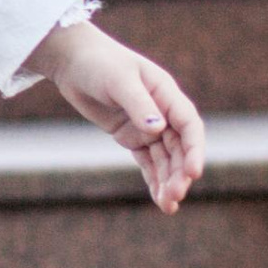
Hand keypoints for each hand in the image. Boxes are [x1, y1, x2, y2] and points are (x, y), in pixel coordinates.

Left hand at [31, 16, 205, 213]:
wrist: (73, 61)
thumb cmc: (98, 62)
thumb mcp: (119, 80)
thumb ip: (139, 104)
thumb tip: (158, 129)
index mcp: (166, 93)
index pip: (189, 125)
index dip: (194, 149)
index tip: (193, 172)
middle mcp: (162, 112)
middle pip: (179, 147)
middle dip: (179, 172)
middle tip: (175, 195)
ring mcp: (147, 126)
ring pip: (165, 159)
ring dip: (169, 181)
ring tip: (168, 206)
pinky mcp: (131, 137)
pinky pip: (148, 162)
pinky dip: (154, 180)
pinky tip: (160, 199)